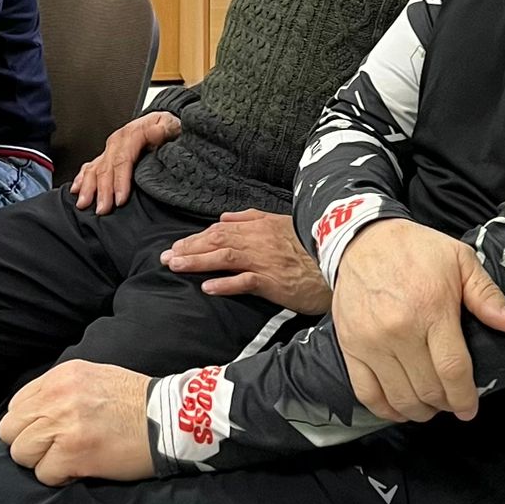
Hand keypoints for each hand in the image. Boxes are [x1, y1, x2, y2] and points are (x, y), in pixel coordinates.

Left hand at [0, 362, 153, 485]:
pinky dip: (60, 477)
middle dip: (29, 444)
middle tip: (54, 450)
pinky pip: (44, 474)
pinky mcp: (73, 453)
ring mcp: (64, 425)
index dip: (30, 425)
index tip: (48, 433)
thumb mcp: (92, 378)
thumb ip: (60, 391)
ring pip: (22, 453)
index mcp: (60, 376)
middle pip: (11, 430)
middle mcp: (57, 396)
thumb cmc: (135, 402)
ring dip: (43, 461)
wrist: (170, 419)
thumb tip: (34, 415)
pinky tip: (81, 469)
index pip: (17, 406)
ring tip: (68, 458)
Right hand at [70, 111, 180, 214]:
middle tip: (103, 209)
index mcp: (133, 134)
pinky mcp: (107, 155)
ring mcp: (110, 149)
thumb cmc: (169, 128)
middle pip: (106, 167)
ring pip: (94, 168)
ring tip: (84, 204)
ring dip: (88, 187)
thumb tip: (158, 131)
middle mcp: (118, 141)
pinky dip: (82, 178)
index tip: (120, 199)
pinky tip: (76, 189)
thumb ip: (164, 129)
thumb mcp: (172, 125)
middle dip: (102, 190)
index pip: (123, 160)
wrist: (164, 122)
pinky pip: (90, 166)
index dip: (120, 181)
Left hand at [160, 210, 331, 311]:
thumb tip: (224, 216)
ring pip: (224, 258)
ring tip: (176, 266)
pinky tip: (208, 287)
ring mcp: (266, 261)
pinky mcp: (275, 281)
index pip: (220, 230)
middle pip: (217, 242)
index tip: (177, 245)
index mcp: (260, 226)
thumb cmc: (310, 247)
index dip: (196, 237)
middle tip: (165, 257)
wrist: (339, 263)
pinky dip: (226, 283)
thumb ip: (252, 217)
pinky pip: (246, 281)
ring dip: (197, 261)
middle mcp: (259, 240)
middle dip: (188, 248)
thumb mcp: (282, 224)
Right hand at [331, 219, 504, 423]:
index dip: (464, 397)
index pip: (452, 370)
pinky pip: (367, 392)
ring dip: (419, 411)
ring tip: (430, 407)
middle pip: (428, 389)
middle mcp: (398, 330)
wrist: (363, 239)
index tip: (470, 408)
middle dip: (445, 404)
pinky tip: (400, 408)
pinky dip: (385, 409)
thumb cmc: (416, 250)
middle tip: (452, 402)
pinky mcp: (349, 346)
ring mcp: (370, 341)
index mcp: (431, 310)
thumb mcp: (460, 260)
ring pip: (399, 397)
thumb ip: (486, 294)